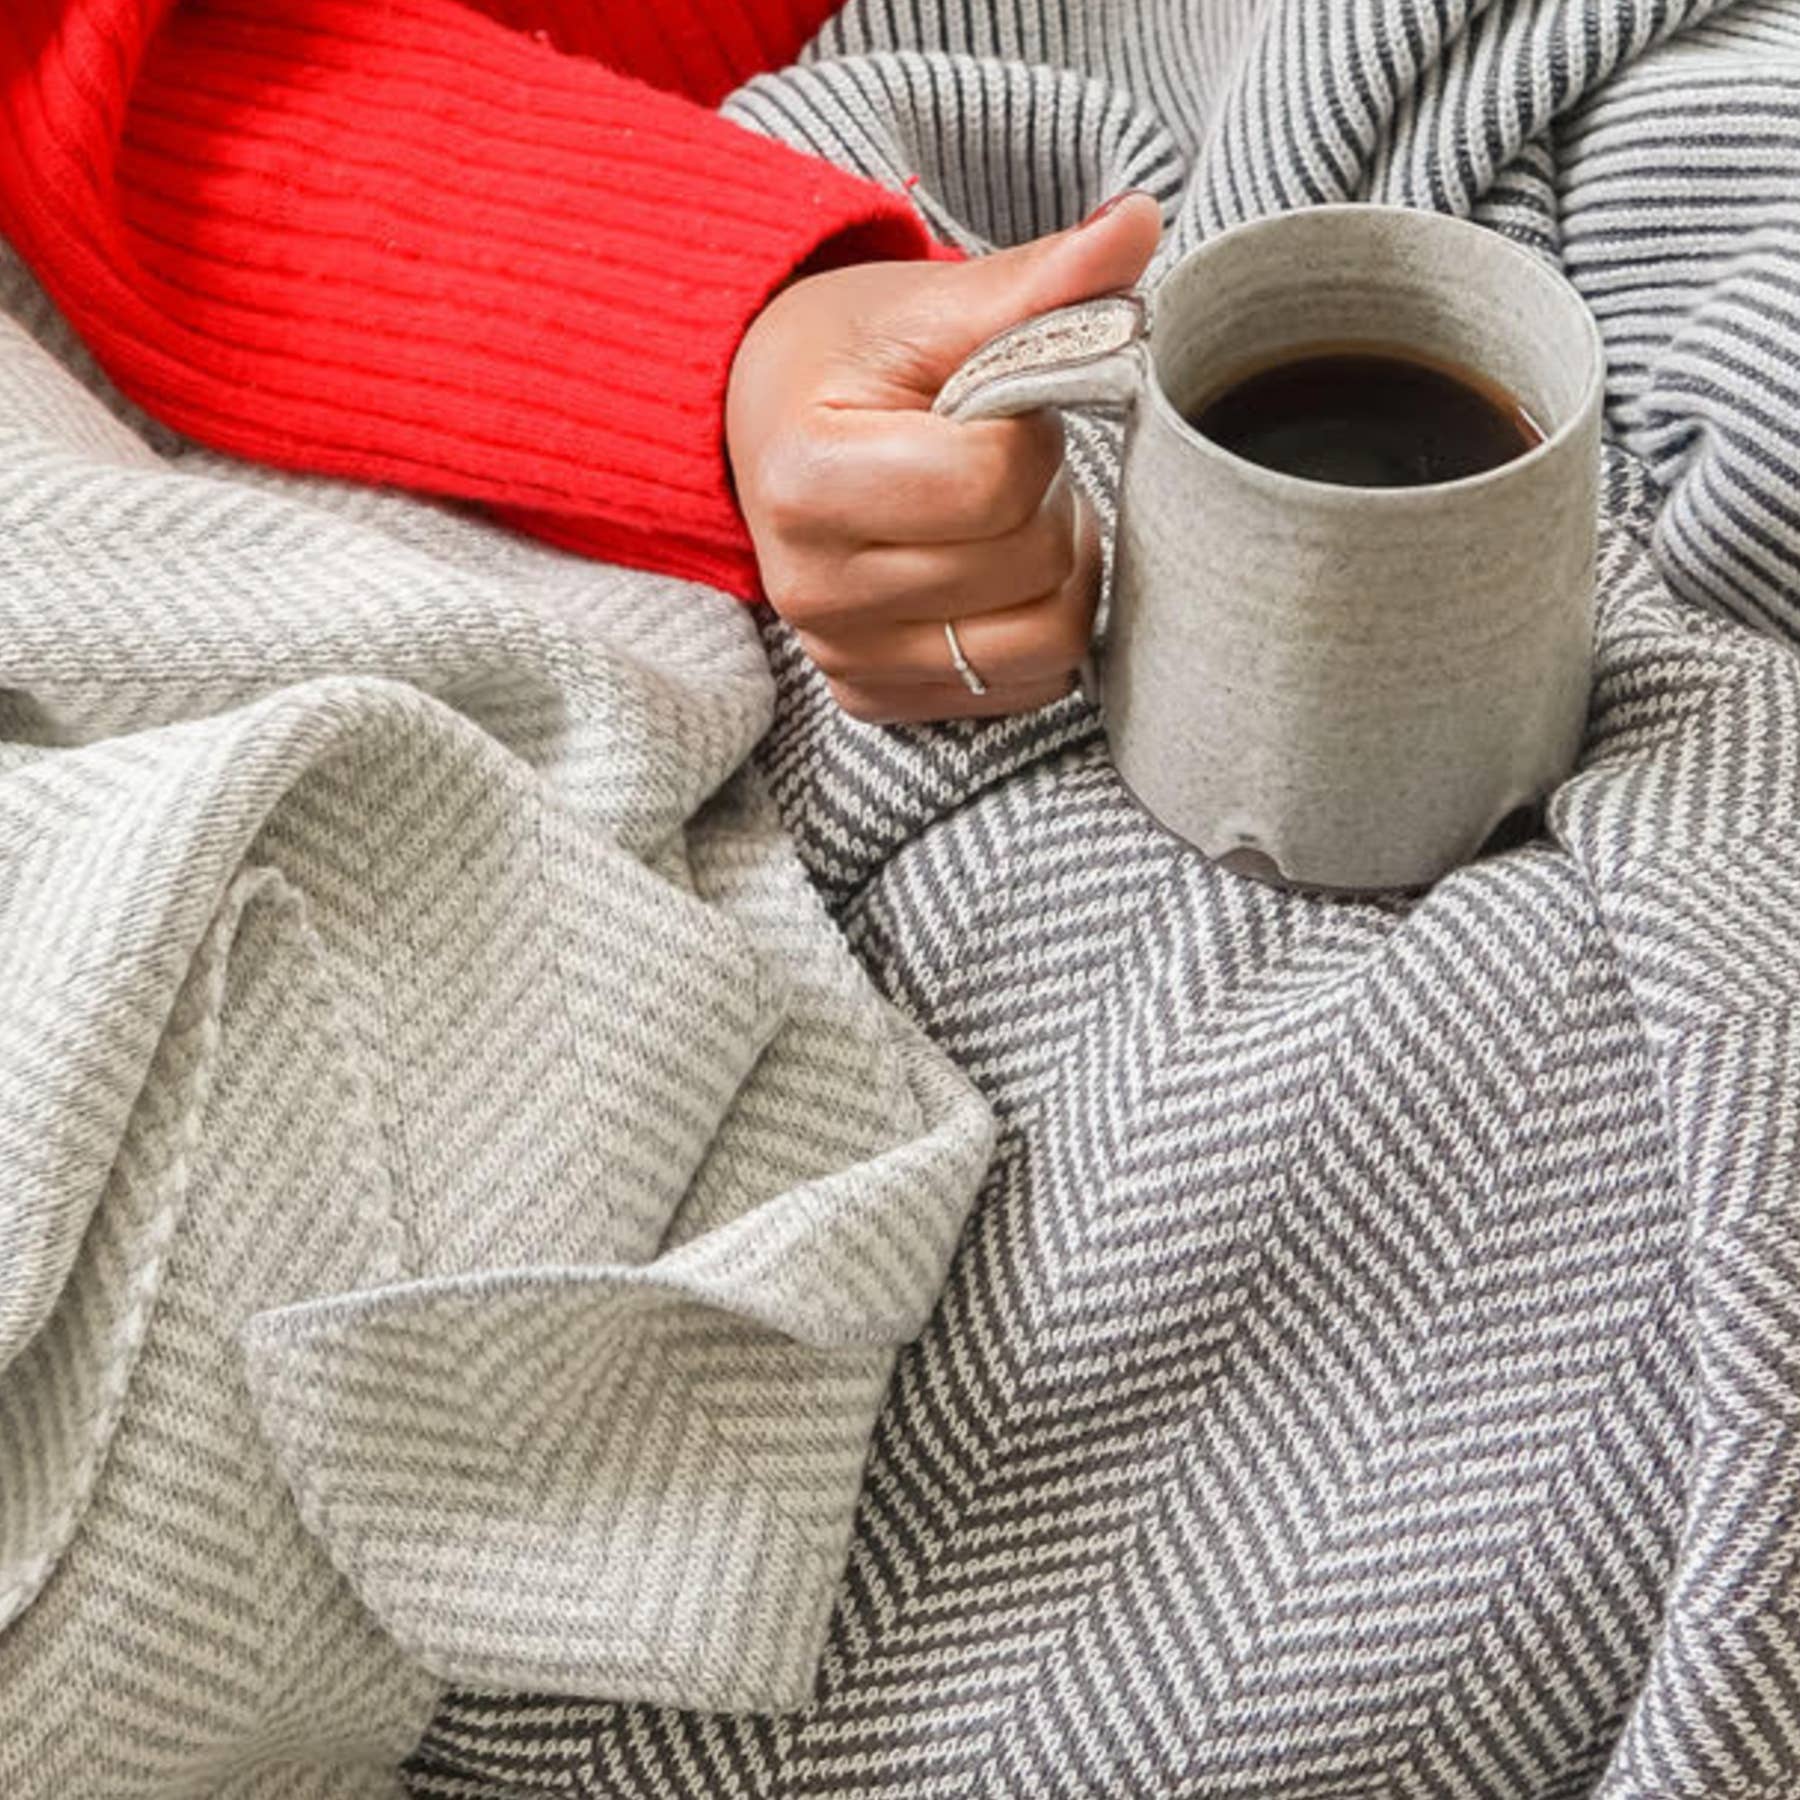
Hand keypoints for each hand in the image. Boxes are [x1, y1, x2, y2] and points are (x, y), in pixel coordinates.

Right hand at [726, 193, 1160, 722]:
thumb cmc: (844, 361)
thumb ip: (1038, 281)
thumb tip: (1140, 223)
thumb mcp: (929, 308)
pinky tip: (996, 574)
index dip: (1033, 434)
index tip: (1001, 406)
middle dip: (1049, 499)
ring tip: (1014, 519)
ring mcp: (841, 655)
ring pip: (1041, 646)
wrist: (762, 425)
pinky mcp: (871, 696)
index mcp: (809, 481)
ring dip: (1057, 574)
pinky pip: (1016, 690)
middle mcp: (814, 590)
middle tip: (1011, 459)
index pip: (996, 485)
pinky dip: (1031, 629)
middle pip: (1030, 566)